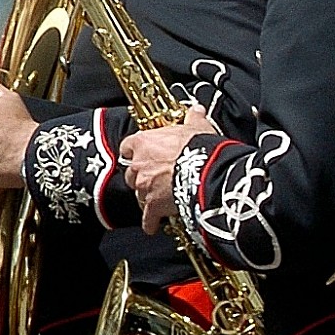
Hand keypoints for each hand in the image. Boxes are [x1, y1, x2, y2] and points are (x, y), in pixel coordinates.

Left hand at [122, 107, 213, 236]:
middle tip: (156, 177)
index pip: (128, 147)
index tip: (142, 153)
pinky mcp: (153, 206)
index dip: (136, 151)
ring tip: (162, 199)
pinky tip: (154, 225)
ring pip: (138, 195)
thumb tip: (196, 109)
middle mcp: (138, 165)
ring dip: (148, 197)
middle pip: (131, 173)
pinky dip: (151, 222)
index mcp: (143, 142)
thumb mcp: (197, 128)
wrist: (207, 171)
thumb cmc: (199, 148)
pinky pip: (147, 218)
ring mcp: (143, 187)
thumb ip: (193, 118)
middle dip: (141, 177)